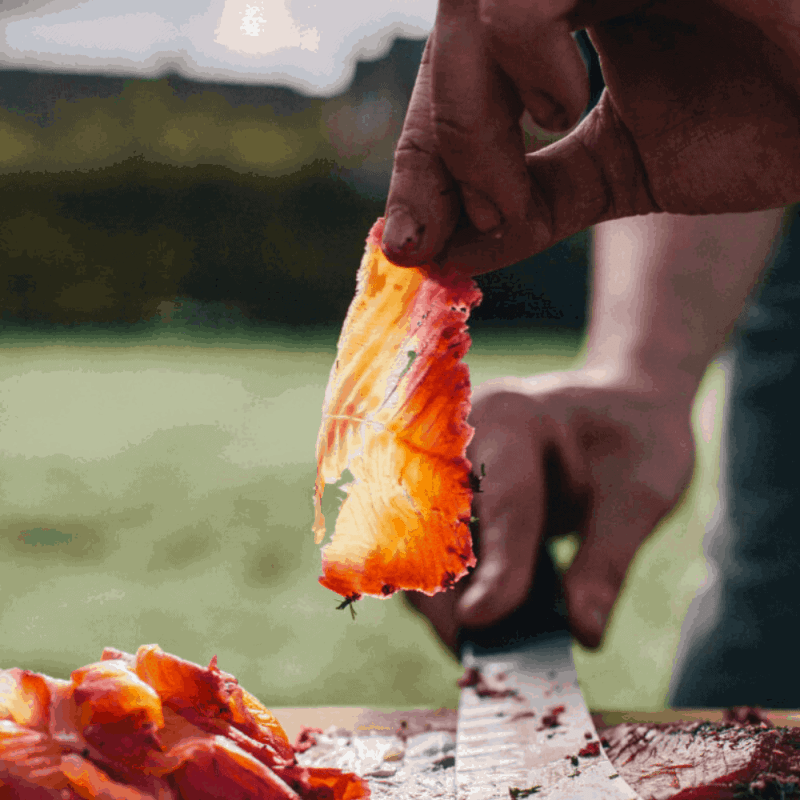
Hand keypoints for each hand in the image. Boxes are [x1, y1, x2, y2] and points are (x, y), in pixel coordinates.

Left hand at [382, 0, 799, 274]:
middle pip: (449, 40)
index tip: (411, 243)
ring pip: (470, 11)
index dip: (421, 161)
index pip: (457, 75)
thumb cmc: (765, 124)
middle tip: (447, 234)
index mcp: (571, 14)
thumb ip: (534, 205)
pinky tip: (561, 107)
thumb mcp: (620, 174)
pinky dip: (519, 65)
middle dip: (429, 152)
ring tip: (510, 194)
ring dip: (465, 124)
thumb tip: (442, 251)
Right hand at [406, 367, 695, 651]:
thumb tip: (582, 634)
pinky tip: (480, 618)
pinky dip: (449, 588)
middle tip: (477, 656)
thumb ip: (607, 560)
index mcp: (516, 417)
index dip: (496, 567)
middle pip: (437, 521)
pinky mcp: (444, 491)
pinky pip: (430, 546)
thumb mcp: (642, 494)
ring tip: (482, 647)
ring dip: (442, 597)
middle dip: (447, 593)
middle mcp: (463, 434)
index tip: (482, 624)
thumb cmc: (635, 439)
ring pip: (420, 540)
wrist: (619, 406)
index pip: (504, 501)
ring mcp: (446, 460)